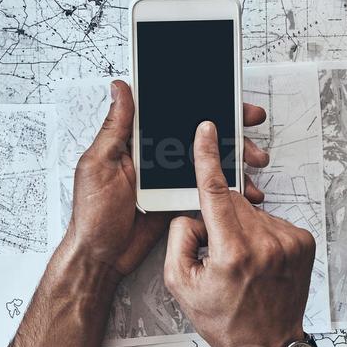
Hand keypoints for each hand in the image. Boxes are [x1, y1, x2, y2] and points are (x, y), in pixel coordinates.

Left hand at [64, 81, 269, 279]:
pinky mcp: (179, 197)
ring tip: (253, 158)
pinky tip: (243, 188)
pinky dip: (227, 186)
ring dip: (233, 155)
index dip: (197, 101)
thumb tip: (120, 88)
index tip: (224, 96)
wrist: (101, 258)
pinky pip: (207, 186)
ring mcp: (169, 176)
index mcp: (135, 140)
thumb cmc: (92, 213)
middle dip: (227, 124)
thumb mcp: (99, 164)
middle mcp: (155, 154)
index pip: (170, 112)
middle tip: (250, 119)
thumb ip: (115, 128)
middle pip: (195, 132)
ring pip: (206, 158)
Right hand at [163, 120, 315, 346]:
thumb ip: (179, 236)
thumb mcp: (180, 283)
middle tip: (216, 248)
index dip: (207, 156)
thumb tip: (195, 210)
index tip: (208, 130)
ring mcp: (289, 242)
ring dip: (241, 225)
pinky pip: (271, 221)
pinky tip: (259, 260)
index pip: (215, 191)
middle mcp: (264, 243)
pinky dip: (260, 233)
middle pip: (232, 201)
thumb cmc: (223, 319)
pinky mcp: (303, 242)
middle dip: (218, 214)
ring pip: (252, 210)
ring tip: (241, 262)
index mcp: (232, 252)